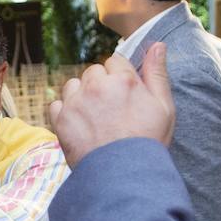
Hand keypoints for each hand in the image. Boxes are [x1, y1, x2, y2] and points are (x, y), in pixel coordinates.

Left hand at [48, 42, 174, 166]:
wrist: (122, 176)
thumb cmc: (147, 142)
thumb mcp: (164, 106)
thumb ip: (157, 73)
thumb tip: (157, 45)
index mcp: (123, 80)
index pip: (115, 61)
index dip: (119, 77)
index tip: (123, 94)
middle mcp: (97, 86)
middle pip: (93, 72)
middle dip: (100, 85)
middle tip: (110, 109)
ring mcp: (76, 102)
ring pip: (73, 85)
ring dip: (80, 95)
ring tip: (94, 118)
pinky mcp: (61, 120)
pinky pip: (57, 105)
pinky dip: (65, 112)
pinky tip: (79, 125)